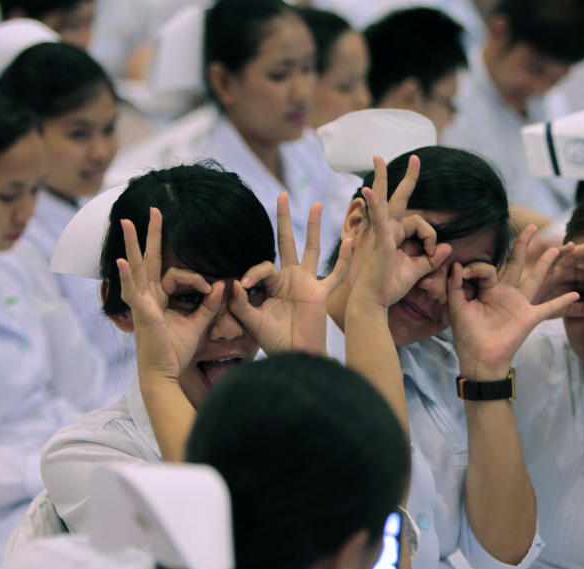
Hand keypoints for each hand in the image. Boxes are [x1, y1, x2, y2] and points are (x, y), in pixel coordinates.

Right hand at [116, 208, 224, 381]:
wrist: (165, 375)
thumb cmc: (176, 353)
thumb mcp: (198, 324)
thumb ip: (210, 305)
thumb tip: (221, 284)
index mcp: (158, 298)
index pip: (169, 272)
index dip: (192, 275)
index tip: (209, 285)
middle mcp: (147, 297)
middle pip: (147, 259)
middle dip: (149, 235)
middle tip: (153, 210)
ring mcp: (141, 303)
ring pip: (136, 268)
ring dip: (132, 245)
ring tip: (128, 222)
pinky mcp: (141, 313)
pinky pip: (133, 291)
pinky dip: (127, 276)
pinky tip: (124, 261)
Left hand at [229, 194, 350, 354]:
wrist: (294, 358)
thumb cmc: (273, 343)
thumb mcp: (251, 322)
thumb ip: (241, 304)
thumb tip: (234, 283)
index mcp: (272, 285)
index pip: (263, 266)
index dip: (252, 273)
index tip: (243, 287)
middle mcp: (290, 279)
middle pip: (287, 242)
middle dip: (284, 219)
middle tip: (281, 195)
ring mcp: (308, 284)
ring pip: (312, 249)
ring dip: (314, 227)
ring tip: (315, 204)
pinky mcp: (321, 294)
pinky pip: (336, 275)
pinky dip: (344, 261)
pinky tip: (348, 243)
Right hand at [347, 155, 451, 309]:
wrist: (373, 301)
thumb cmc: (388, 288)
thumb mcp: (416, 271)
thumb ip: (432, 259)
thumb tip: (448, 248)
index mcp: (394, 236)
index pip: (419, 223)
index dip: (431, 236)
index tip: (433, 253)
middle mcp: (386, 230)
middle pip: (396, 199)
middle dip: (406, 178)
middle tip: (415, 159)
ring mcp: (380, 232)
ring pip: (387, 201)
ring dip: (383, 179)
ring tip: (378, 158)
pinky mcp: (378, 239)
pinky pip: (377, 217)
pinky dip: (374, 204)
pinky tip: (369, 191)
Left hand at [449, 225, 580, 378]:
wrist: (479, 358)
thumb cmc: (467, 335)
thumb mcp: (457, 307)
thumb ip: (456, 285)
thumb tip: (458, 264)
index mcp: (488, 289)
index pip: (487, 268)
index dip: (475, 268)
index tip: (464, 273)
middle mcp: (506, 293)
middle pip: (517, 263)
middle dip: (524, 245)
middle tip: (532, 226)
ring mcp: (520, 304)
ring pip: (535, 278)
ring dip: (546, 263)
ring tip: (556, 248)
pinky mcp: (529, 317)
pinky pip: (549, 307)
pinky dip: (562, 301)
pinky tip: (576, 294)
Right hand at [524, 237, 583, 314]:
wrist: (517, 312)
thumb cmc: (537, 309)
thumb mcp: (563, 309)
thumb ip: (582, 309)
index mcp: (570, 277)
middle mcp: (563, 268)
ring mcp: (552, 265)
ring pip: (574, 253)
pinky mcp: (540, 267)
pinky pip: (552, 257)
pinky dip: (561, 251)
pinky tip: (571, 246)